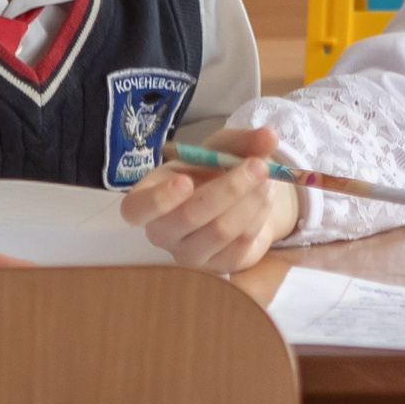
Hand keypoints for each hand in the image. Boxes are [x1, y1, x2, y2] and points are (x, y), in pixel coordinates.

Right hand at [121, 126, 301, 272]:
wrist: (235, 201)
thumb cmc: (212, 171)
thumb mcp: (221, 148)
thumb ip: (241, 140)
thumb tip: (268, 136)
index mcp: (148, 198)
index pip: (136, 210)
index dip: (158, 199)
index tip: (185, 180)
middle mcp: (162, 232)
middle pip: (190, 217)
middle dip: (230, 188)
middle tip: (259, 165)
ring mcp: (189, 255)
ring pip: (221, 230)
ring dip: (252, 200)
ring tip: (267, 177)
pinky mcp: (219, 267)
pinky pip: (241, 243)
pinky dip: (259, 215)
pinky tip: (264, 198)